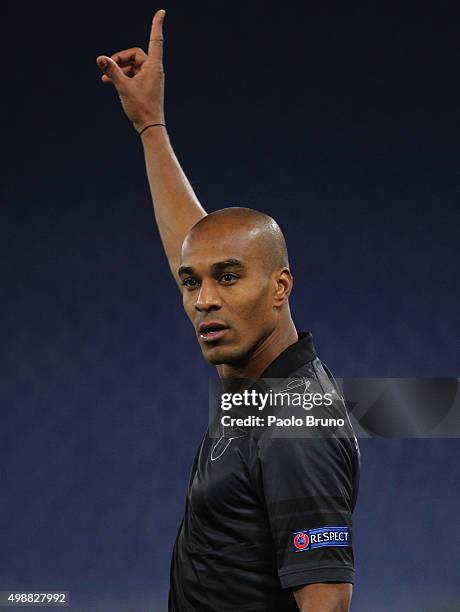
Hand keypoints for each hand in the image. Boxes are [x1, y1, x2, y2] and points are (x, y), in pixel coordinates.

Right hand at [96, 9, 165, 131]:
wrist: (150, 127)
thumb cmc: (141, 108)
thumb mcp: (123, 87)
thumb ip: (112, 71)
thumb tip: (100, 58)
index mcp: (153, 66)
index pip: (156, 40)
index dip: (157, 25)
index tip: (161, 12)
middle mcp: (154, 70)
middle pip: (134, 54)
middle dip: (120, 59)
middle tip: (106, 67)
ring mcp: (151, 77)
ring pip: (132, 65)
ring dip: (119, 69)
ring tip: (106, 79)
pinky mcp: (147, 85)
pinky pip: (133, 74)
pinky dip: (123, 76)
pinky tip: (110, 82)